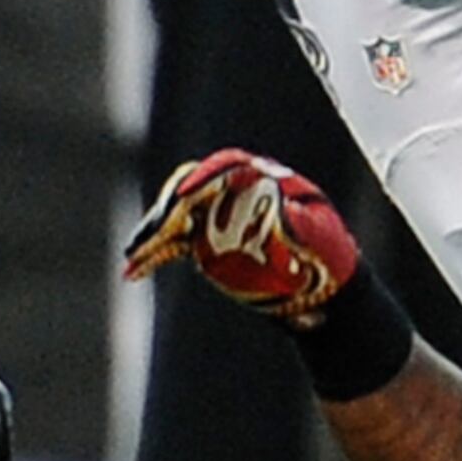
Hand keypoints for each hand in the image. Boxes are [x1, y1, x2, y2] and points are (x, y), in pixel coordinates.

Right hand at [122, 148, 360, 320]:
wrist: (323, 291)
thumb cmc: (328, 258)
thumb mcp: (319, 239)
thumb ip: (299, 221)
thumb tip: (276, 200)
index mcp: (264, 179)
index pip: (225, 168)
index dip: (202, 178)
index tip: (182, 196)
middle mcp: (234, 192)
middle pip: (191, 189)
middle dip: (168, 211)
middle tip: (150, 238)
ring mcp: (217, 216)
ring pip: (175, 217)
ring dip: (152, 236)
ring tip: (133, 260)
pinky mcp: (206, 241)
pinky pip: (173, 243)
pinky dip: (153, 255)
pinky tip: (133, 273)